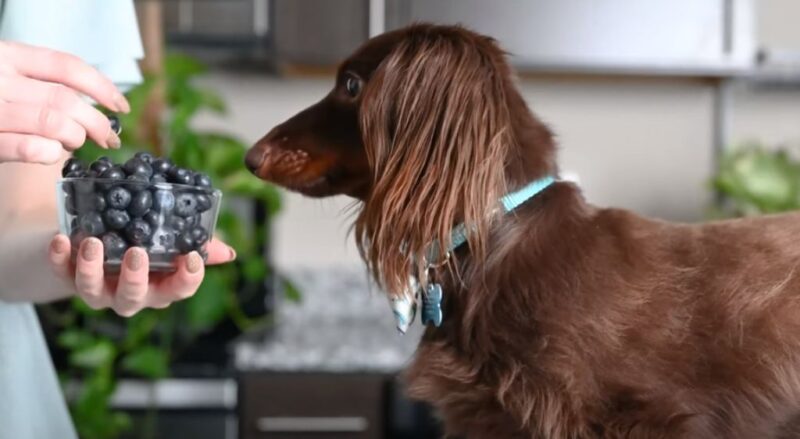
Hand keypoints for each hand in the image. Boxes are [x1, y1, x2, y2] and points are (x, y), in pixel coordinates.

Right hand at [0, 41, 130, 163]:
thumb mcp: (6, 79)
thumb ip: (38, 85)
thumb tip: (90, 106)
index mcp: (6, 55)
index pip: (67, 66)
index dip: (102, 87)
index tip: (120, 107)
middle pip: (65, 99)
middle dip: (96, 122)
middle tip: (107, 138)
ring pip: (52, 123)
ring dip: (74, 138)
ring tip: (73, 144)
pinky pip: (25, 147)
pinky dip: (48, 153)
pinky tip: (51, 153)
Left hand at [48, 235, 236, 316]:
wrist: (94, 240)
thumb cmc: (142, 241)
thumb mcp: (170, 243)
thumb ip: (197, 245)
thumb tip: (227, 252)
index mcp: (160, 286)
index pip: (180, 290)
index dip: (188, 278)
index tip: (192, 258)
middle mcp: (130, 294)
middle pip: (133, 297)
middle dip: (134, 278)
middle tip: (136, 254)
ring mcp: (98, 289)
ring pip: (93, 291)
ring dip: (91, 269)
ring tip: (94, 243)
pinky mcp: (68, 276)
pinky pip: (61, 273)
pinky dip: (59, 258)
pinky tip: (61, 240)